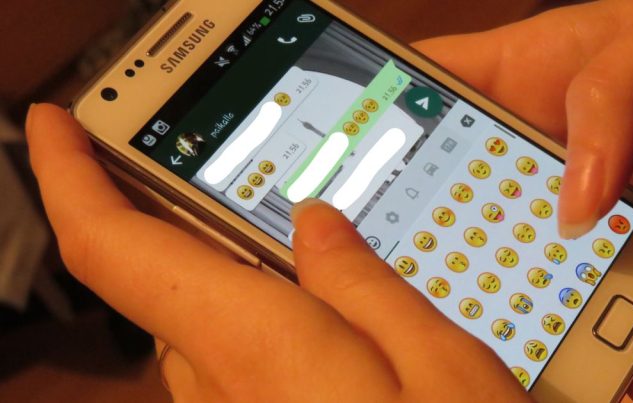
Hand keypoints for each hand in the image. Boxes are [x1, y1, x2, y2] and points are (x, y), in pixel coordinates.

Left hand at [26, 104, 530, 401]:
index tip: (53, 126)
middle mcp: (228, 397)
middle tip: (246, 183)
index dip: (71, 180)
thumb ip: (371, 291)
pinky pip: (230, 372)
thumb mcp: (446, 372)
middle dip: (185, 227)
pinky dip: (253, 327)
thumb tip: (316, 225)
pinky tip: (322, 325)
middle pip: (165, 292)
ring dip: (228, 280)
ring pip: (200, 334)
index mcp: (264, 354)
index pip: (121, 256)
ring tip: (295, 245)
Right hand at [415, 0, 632, 400]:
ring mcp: (606, 223)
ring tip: (527, 371)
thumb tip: (574, 200)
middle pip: (467, 210)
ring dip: (531, 331)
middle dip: (436, 258)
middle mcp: (558, 158)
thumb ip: (614, 90)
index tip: (332, 173)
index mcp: (542, 79)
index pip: (432, 92)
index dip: (377, 122)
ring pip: (538, 286)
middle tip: (411, 303)